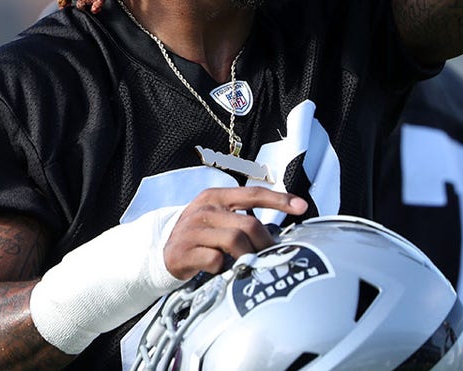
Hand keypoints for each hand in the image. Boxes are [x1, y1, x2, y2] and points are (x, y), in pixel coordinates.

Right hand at [163, 186, 307, 278]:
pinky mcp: (184, 252)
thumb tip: (276, 232)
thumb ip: (242, 218)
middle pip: (249, 224)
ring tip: (245, 263)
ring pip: (236, 241)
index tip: (302, 207)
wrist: (160, 252)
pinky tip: (220, 269)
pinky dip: (223, 268)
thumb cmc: (199, 236)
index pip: (253, 193)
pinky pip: (216, 261)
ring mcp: (193, 230)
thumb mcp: (217, 218)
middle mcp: (205, 210)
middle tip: (267, 253)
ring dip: (246, 256)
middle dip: (265, 242)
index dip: (280, 200)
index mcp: (216, 197)